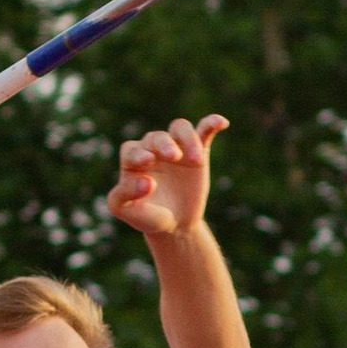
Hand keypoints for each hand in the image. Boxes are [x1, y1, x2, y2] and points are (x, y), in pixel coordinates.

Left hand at [106, 114, 226, 242]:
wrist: (176, 224)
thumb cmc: (148, 216)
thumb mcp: (129, 211)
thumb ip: (125, 195)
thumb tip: (147, 181)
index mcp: (132, 160)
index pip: (132, 150)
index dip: (138, 154)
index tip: (148, 162)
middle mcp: (152, 148)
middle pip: (157, 137)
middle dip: (165, 145)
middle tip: (174, 157)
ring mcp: (176, 147)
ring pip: (180, 128)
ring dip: (188, 138)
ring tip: (196, 160)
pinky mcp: (198, 150)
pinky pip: (204, 131)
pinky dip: (212, 124)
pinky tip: (221, 122)